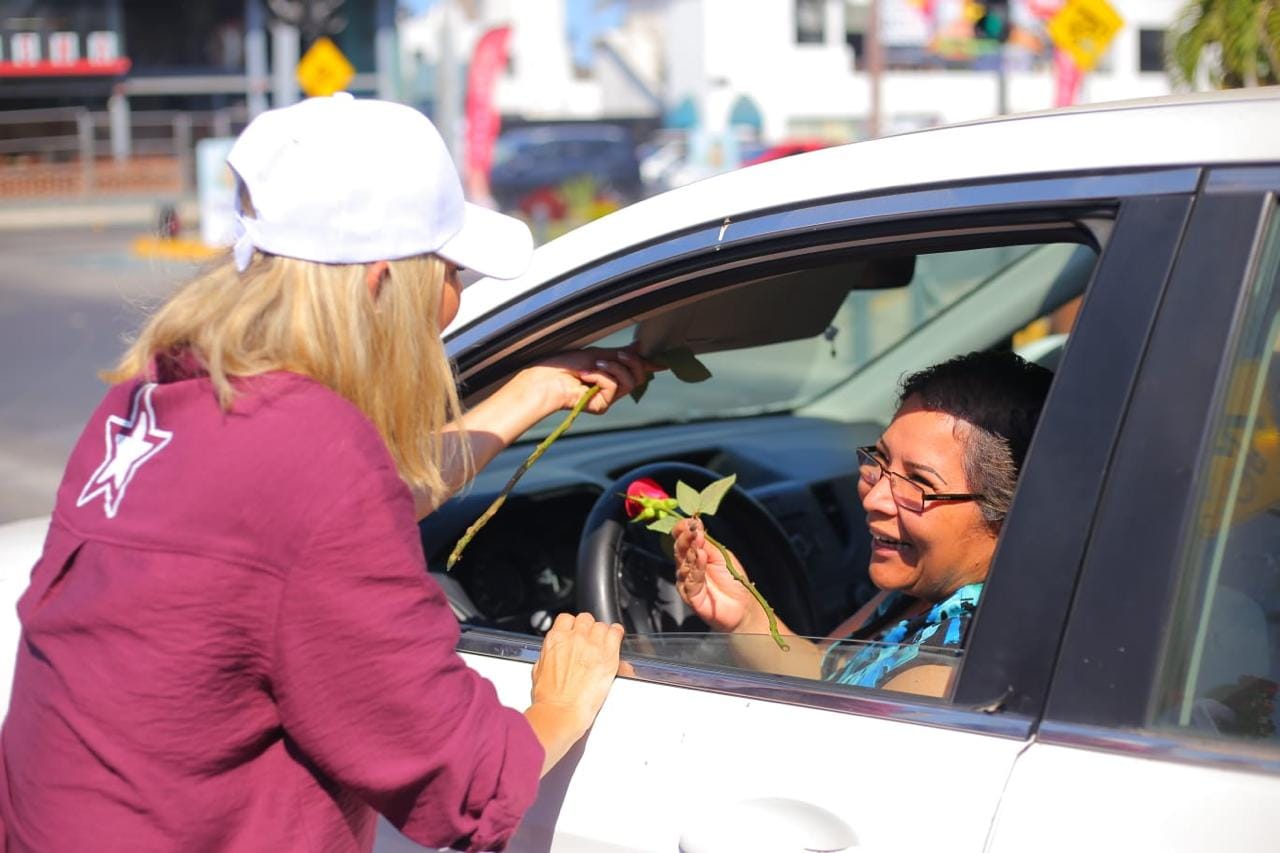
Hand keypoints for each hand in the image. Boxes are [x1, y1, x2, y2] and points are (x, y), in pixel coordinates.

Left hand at [516, 345, 661, 416]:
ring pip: (631, 382)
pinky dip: (601, 376)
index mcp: (610, 374)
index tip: (664, 363)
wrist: (548, 376)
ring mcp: (607, 398)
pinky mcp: (602, 406)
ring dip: (615, 368)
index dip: (650, 366)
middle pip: (639, 377)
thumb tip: (640, 346)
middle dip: (633, 362)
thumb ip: (622, 353)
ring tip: (596, 365)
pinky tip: (586, 377)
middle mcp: (611, 388)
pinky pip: (614, 386)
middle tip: (619, 354)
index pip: (634, 371)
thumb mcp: (598, 353)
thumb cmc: (566, 364)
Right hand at [530, 612, 624, 734]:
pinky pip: (616, 633)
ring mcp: (593, 645)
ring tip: (602, 643)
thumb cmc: (548, 698)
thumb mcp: (539, 669)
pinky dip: (617, 634)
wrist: (561, 712)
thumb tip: (555, 652)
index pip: (566, 619)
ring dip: (602, 633)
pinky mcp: (609, 656)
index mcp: (556, 639)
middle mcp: (575, 638)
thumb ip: (550, 654)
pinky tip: (615, 639)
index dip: (572, 626)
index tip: (575, 632)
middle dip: (587, 628)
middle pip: (586, 619)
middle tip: (588, 640)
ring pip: (601, 625)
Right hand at [673, 518, 757, 633]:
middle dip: (685, 539)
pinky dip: (696, 568)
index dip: (682, 531)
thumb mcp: (721, 555)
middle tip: (692, 529)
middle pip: (680, 551)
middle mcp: (688, 568)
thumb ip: (707, 543)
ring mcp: (688, 583)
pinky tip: (701, 557)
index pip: (682, 541)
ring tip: (698, 541)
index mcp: (694, 556)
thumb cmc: (733, 579)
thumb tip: (695, 523)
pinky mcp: (691, 597)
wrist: (743, 606)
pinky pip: (690, 581)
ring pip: (683, 565)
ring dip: (690, 551)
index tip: (689, 522)